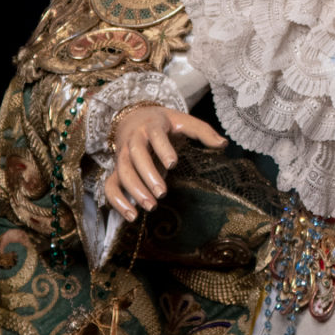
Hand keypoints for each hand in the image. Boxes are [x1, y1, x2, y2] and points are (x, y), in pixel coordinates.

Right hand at [103, 105, 225, 220]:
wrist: (133, 118)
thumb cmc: (163, 123)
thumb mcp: (183, 121)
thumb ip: (203, 132)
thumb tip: (224, 144)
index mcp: (152, 125)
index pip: (155, 135)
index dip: (162, 149)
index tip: (173, 164)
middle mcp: (134, 139)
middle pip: (136, 155)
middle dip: (148, 174)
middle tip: (162, 193)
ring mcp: (122, 155)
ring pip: (122, 171)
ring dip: (134, 190)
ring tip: (150, 207)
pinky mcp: (116, 170)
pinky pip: (110, 185)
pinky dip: (117, 201)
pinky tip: (131, 216)